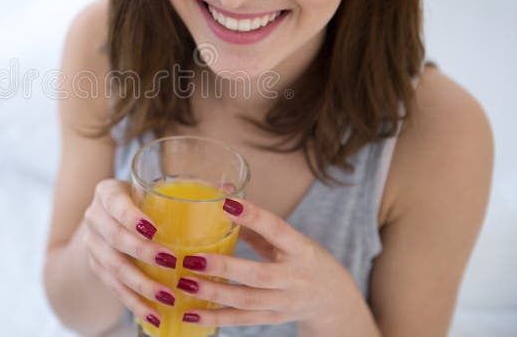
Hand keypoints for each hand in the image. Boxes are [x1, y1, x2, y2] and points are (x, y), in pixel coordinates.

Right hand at [81, 179, 178, 329]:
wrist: (109, 219)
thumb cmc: (141, 201)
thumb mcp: (153, 190)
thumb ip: (185, 190)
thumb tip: (230, 189)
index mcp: (108, 193)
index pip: (116, 203)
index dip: (131, 216)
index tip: (154, 229)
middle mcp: (95, 218)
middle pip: (115, 237)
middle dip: (142, 252)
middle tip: (170, 261)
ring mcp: (93, 246)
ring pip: (114, 268)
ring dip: (142, 285)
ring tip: (168, 297)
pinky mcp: (97, 269)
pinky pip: (115, 290)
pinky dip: (135, 304)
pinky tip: (154, 317)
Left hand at [175, 197, 361, 328]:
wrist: (332, 298)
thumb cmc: (302, 259)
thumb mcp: (288, 239)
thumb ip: (256, 224)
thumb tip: (222, 196)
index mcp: (299, 248)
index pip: (277, 230)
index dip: (254, 216)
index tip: (227, 204)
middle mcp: (294, 277)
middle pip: (259, 275)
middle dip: (224, 267)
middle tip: (192, 259)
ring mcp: (284, 302)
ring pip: (247, 301)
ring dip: (214, 293)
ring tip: (185, 283)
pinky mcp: (273, 319)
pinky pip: (242, 320)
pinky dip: (215, 318)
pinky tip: (191, 313)